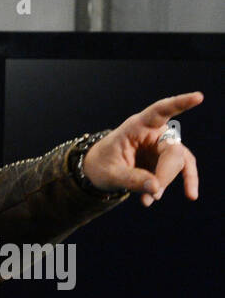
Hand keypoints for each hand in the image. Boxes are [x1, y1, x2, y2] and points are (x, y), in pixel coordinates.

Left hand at [83, 92, 202, 207]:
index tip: (198, 97)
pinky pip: (183, 168)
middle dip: (164, 174)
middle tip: (151, 195)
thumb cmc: (102, 165)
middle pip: (171, 150)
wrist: (100, 169)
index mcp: (137, 126)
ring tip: (149, 200)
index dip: (180, 104)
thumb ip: (130, 180)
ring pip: (178, 161)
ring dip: (166, 182)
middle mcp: (154, 132)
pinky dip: (187, 181)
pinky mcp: (166, 158)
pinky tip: (191, 195)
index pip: (160, 111)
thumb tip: (156, 189)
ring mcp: (162, 145)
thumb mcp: (109, 174)